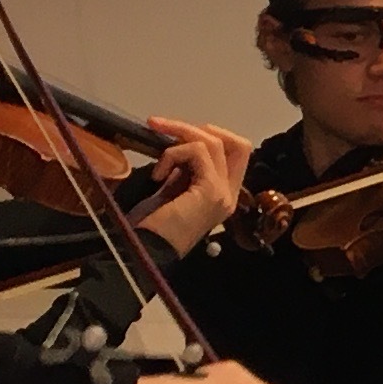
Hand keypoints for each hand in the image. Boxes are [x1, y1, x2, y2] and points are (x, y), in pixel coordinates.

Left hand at [129, 116, 251, 251]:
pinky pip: (198, 152)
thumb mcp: (171, 192)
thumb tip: (177, 145)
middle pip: (236, 142)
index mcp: (223, 195)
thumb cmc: (151, 229)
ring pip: (214, 142)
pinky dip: (173, 154)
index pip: (236, 152)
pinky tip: (158, 175)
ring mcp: (224, 193)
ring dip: (179, 138)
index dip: (209, 136)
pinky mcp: (212, 191)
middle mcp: (230, 194)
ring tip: (158, 161)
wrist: (145, 254)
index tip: (176, 138)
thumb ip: (183, 171)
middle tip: (164, 129)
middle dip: (198, 129)